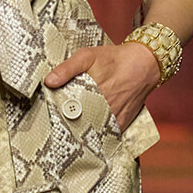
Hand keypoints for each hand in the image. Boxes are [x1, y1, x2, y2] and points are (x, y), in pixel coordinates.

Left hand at [44, 41, 160, 131]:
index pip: (68, 112)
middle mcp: (103, 108)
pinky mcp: (122, 123)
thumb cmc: (114, 58)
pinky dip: (98, 136)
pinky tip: (88, 136)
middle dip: (67, 126)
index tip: (48, 119)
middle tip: (56, 129)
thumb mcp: (87, 56)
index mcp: (91, 93)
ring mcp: (114, 117)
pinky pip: (107, 135)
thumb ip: (67, 68)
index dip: (57, 117)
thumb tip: (49, 81)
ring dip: (82, 133)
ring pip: (92, 132)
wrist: (144, 64)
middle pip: (79, 124)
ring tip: (69, 135)